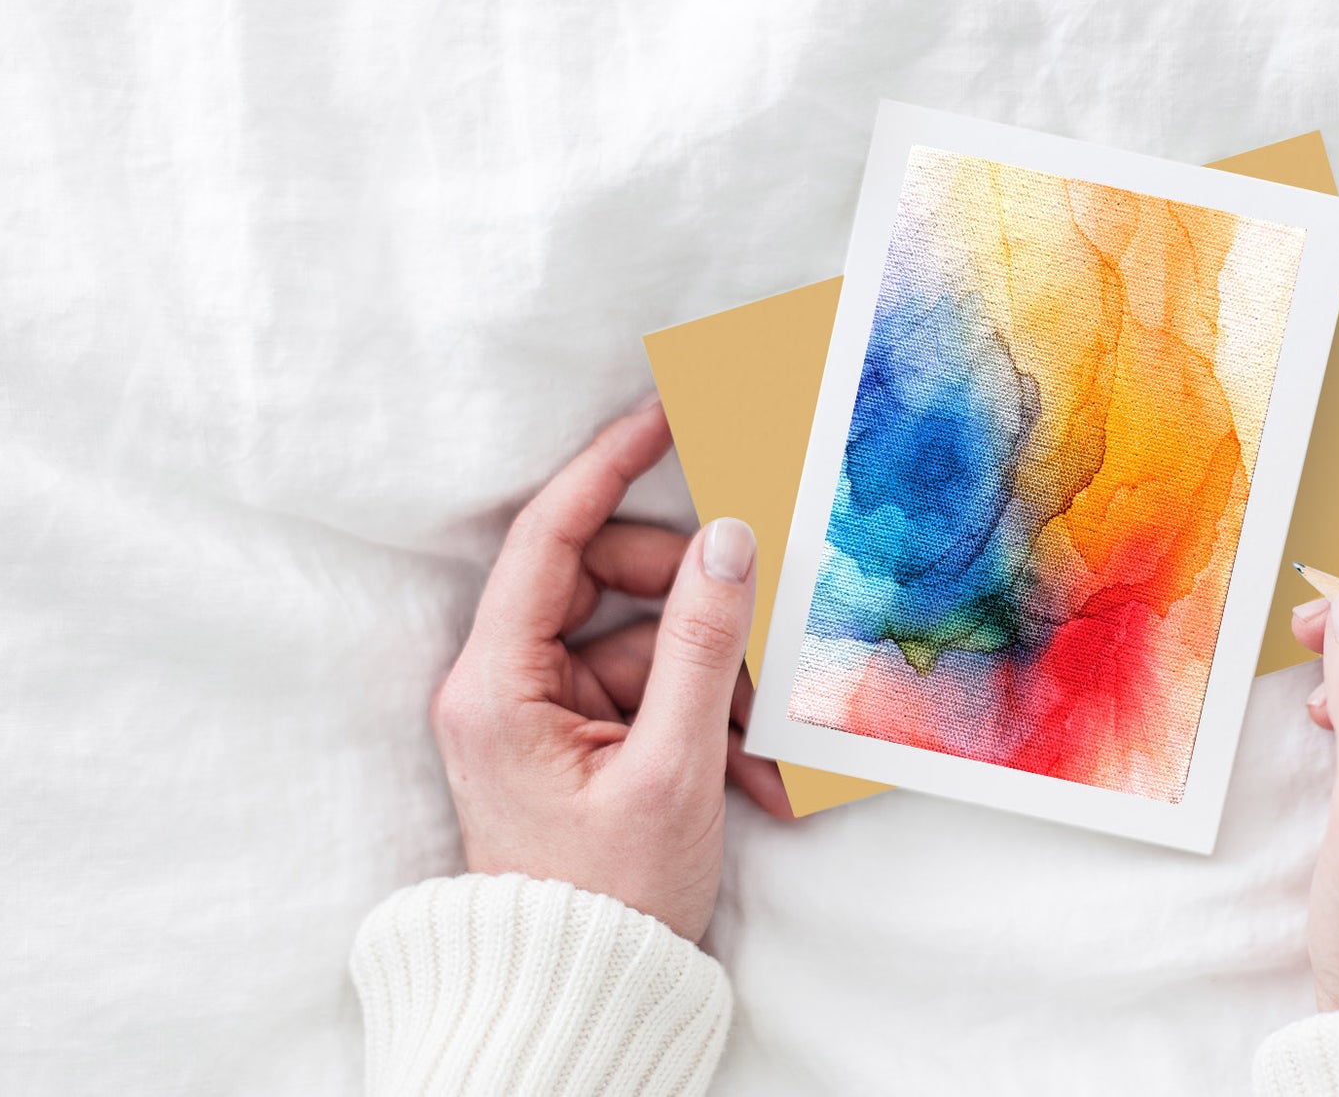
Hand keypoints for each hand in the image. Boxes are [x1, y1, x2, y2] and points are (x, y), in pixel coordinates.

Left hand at [429, 402, 791, 941]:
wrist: (581, 998)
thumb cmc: (607, 896)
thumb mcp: (673, 766)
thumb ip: (705, 646)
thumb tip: (729, 539)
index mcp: (497, 682)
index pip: (551, 537)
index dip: (607, 468)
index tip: (662, 418)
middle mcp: (505, 685)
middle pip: (607, 585)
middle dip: (693, 606)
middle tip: (757, 634)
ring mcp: (540, 713)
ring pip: (642, 640)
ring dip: (713, 679)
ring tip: (763, 742)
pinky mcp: (575, 740)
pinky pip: (650, 693)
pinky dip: (704, 721)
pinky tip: (750, 776)